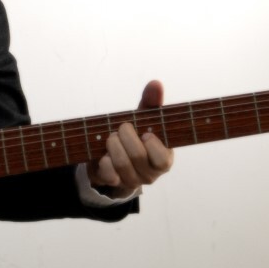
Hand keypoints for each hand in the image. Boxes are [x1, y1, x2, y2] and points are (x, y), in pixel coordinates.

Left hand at [87, 80, 173, 198]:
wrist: (112, 155)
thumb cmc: (135, 135)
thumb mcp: (145, 119)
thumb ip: (151, 102)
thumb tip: (155, 83)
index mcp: (164, 159)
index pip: (162, 159)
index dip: (152, 144)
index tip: (144, 132)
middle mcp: (151, 174)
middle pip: (138, 156)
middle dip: (126, 136)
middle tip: (121, 128)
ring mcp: (132, 181)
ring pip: (122, 164)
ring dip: (113, 145)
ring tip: (111, 137)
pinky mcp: (115, 184)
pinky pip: (109, 175)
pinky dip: (104, 161)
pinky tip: (104, 154)